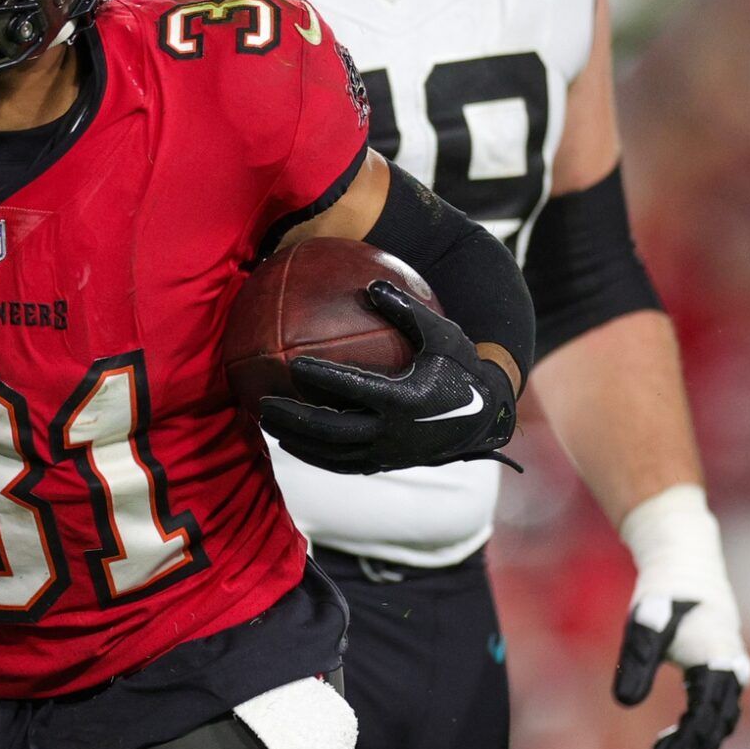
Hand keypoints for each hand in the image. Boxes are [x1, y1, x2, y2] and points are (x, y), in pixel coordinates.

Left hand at [259, 282, 518, 474]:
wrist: (486, 418)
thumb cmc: (461, 369)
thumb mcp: (442, 335)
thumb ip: (407, 311)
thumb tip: (372, 284)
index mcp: (405, 399)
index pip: (355, 388)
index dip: (323, 378)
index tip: (293, 364)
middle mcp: (393, 432)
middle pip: (332, 431)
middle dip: (295, 418)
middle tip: (263, 403)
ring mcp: (389, 453)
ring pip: (333, 454)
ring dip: (297, 441)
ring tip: (267, 425)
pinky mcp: (387, 464)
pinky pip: (344, 464)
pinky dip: (315, 456)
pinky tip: (293, 443)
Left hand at [615, 487, 749, 748]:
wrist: (686, 557)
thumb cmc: (664, 590)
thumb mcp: (645, 621)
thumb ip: (637, 659)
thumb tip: (623, 703)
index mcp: (718, 662)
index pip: (706, 722)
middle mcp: (733, 670)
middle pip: (718, 730)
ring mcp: (731, 669)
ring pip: (720, 722)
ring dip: (693, 745)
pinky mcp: (721, 666)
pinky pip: (715, 708)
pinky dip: (695, 727)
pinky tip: (667, 737)